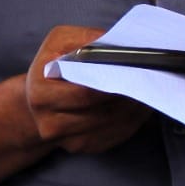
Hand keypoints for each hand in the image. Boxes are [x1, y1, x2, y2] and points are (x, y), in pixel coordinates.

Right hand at [26, 25, 154, 153]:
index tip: (133, 71)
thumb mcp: (59, 42)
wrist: (37, 102)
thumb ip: (86, 39)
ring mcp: (66, 139)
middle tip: (147, 82)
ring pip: (112, 125)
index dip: (112, 83)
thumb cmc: (51, 68)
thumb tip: (118, 42)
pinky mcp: (81, 147)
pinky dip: (131, 121)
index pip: (85, 93)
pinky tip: (137, 107)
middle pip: (102, 112)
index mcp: (41, 93)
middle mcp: (49, 122)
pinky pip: (114, 136)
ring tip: (146, 91)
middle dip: (127, 97)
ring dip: (134, 110)